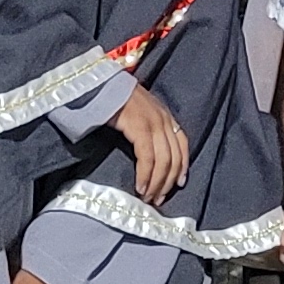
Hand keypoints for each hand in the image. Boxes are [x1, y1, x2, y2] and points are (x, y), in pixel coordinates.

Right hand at [109, 81, 188, 205]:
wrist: (100, 84)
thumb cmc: (115, 100)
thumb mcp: (139, 113)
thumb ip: (147, 129)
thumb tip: (149, 154)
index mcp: (165, 116)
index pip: (183, 144)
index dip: (182, 166)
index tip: (178, 184)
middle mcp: (164, 119)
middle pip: (175, 157)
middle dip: (168, 182)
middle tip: (158, 199)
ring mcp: (153, 122)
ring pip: (164, 161)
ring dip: (157, 183)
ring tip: (148, 198)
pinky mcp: (140, 127)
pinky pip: (148, 158)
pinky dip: (146, 176)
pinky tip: (140, 187)